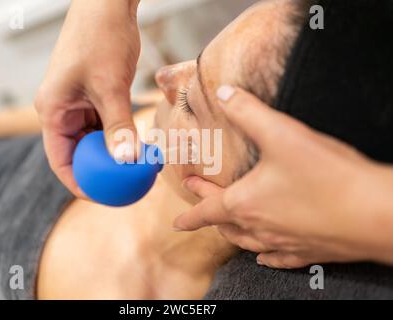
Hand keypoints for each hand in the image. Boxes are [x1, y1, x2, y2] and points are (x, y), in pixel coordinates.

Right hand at [35, 0, 140, 196]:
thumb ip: (118, 126)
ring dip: (114, 155)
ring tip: (137, 171)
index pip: (60, 159)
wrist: (108, 5)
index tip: (102, 198)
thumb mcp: (110, 87)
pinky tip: (139, 148)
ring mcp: (79, 103)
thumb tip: (128, 162)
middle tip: (125, 189)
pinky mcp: (96, 96)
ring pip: (95, 141)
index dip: (78, 183)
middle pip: (78, 153)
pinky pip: (106, 126)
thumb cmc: (101, 38)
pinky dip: (121, 137)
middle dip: (100, 172)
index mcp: (52, 110)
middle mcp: (62, 110)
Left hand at [174, 86, 392, 268]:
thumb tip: (225, 94)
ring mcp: (283, 243)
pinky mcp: (308, 252)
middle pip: (225, 224)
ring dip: (232, 233)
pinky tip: (262, 255)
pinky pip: (277, 258)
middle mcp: (259, 227)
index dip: (190, 215)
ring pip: (247, 242)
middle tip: (199, 202)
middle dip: (208, 214)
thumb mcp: (281, 134)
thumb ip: (248, 112)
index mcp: (246, 203)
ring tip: (225, 227)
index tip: (177, 222)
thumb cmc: (326, 176)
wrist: (374, 214)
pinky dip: (264, 255)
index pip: (207, 210)